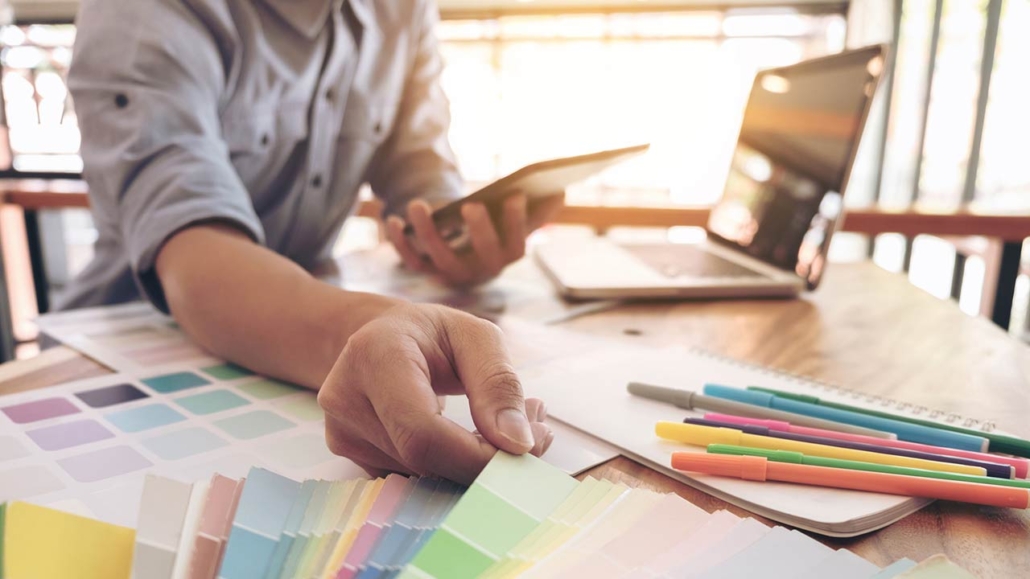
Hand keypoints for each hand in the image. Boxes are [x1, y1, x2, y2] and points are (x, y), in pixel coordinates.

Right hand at [317, 303, 553, 483]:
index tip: (523, 449)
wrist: (378, 336)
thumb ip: (498, 385)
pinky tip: (464, 441)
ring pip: (418, 475)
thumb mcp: (476, 337)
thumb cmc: (431, 334)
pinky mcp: (346, 452)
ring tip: (497, 427)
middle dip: (482, 461)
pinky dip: (445, 469)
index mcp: (375, 355)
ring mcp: (340, 429)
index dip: (475, 455)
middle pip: (421, 459)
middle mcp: (345, 395)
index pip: (422, 430)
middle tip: (533, 434)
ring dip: (467, 465)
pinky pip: (407, 478)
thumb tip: (518, 443)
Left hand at [385, 194, 562, 286]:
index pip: (515, 246)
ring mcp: (450, 272)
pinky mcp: (425, 269)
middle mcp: (479, 271)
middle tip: (473, 205)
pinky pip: (410, 261)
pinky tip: (391, 220)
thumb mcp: (510, 218)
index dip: (518, 223)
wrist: (457, 247)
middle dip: (478, 231)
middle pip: (480, 256)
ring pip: (439, 259)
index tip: (516, 195)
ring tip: (417, 205)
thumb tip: (560, 193)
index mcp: (503, 257)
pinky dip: (399, 242)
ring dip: (427, 232)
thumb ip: (534, 210)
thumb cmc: (490, 226)